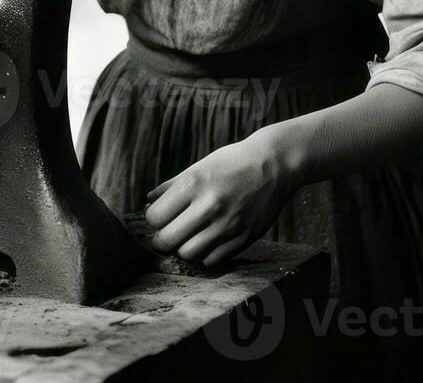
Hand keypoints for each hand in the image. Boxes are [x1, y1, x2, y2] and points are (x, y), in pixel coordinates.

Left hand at [144, 128, 296, 266]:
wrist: (274, 165)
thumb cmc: (231, 163)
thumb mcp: (198, 167)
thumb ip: (171, 186)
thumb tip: (148, 202)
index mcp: (193, 185)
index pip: (155, 218)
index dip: (152, 220)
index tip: (158, 217)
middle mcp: (208, 206)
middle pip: (168, 240)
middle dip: (161, 240)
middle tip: (166, 234)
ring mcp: (228, 225)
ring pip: (188, 254)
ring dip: (182, 249)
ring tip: (187, 239)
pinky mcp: (244, 238)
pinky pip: (213, 260)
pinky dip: (204, 256)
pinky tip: (206, 243)